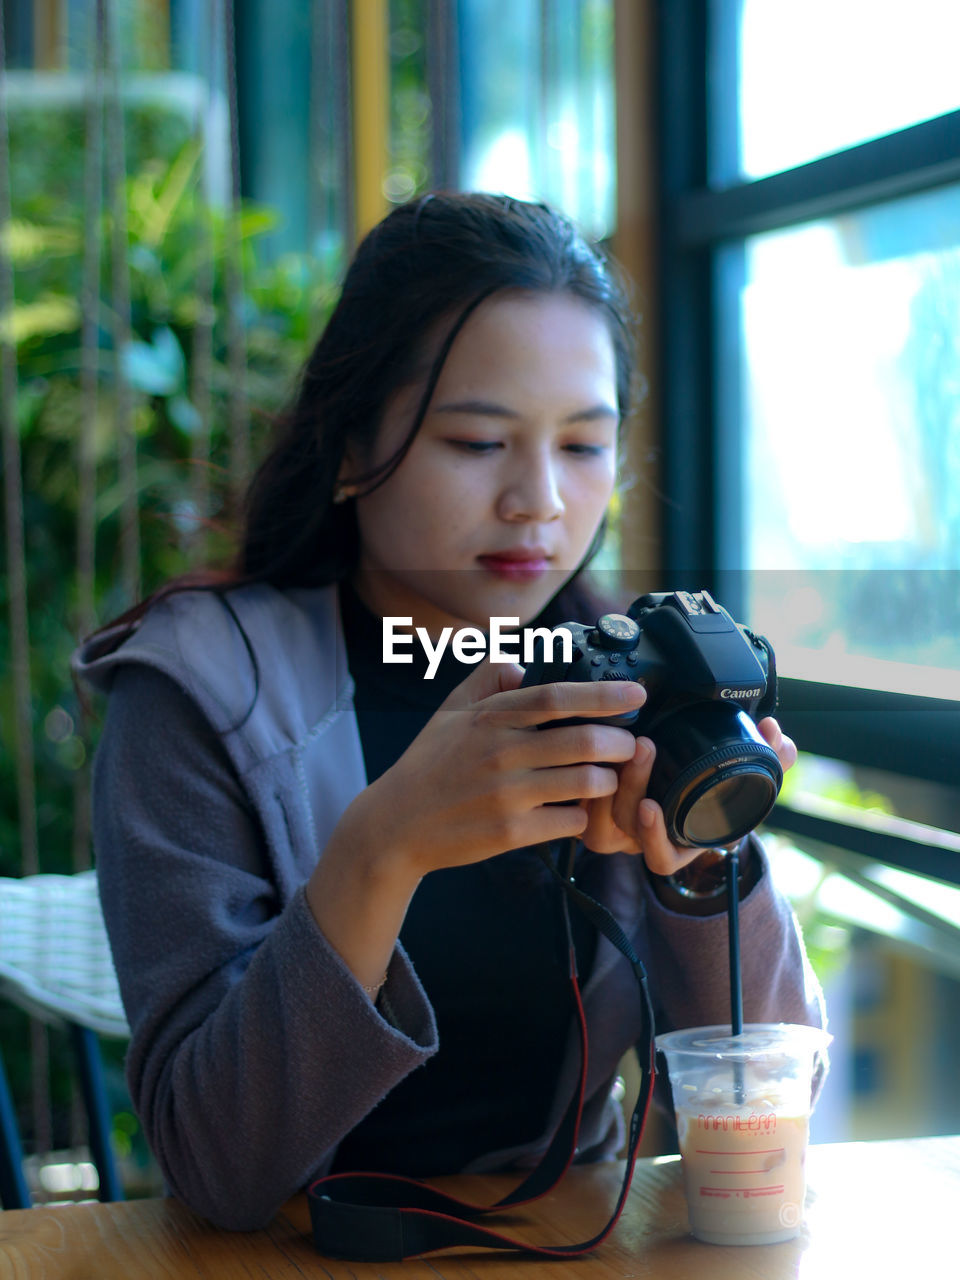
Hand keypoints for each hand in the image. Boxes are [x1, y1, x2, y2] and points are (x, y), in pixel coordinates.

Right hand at [344, 657, 648, 880]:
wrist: (397, 824)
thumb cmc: (429, 764)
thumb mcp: (450, 712)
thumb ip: (487, 679)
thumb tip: (522, 662)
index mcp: (491, 719)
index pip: (558, 697)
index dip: (603, 693)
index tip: (637, 693)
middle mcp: (502, 753)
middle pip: (583, 740)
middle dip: (620, 741)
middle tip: (631, 743)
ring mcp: (508, 795)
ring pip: (585, 782)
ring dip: (608, 779)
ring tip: (609, 777)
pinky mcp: (511, 833)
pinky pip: (570, 821)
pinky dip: (583, 815)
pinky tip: (579, 810)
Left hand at [581, 715, 796, 874]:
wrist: (687, 782)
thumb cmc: (712, 794)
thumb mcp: (746, 780)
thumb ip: (770, 761)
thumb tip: (776, 733)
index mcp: (678, 845)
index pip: (660, 858)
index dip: (653, 837)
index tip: (651, 807)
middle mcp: (642, 839)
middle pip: (624, 824)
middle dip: (633, 784)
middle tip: (645, 747)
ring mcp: (615, 822)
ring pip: (598, 811)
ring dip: (610, 774)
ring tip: (626, 742)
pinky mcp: (594, 802)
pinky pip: (582, 799)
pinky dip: (589, 774)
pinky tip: (601, 746)